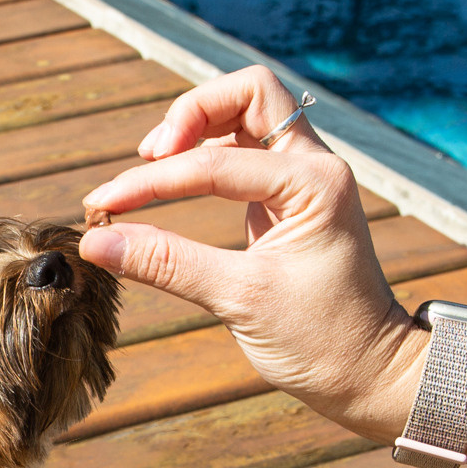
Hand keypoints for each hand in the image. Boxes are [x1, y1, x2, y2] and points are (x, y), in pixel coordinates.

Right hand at [78, 66, 427, 442]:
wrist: (369, 374)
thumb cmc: (320, 342)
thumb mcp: (240, 300)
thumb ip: (168, 263)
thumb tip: (97, 242)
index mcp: (314, 184)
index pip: (215, 162)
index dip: (152, 182)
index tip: (105, 207)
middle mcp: (314, 167)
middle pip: (248, 93)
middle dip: (191, 113)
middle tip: (148, 156)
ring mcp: (304, 179)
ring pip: (246, 116)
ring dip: (195, 130)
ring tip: (151, 167)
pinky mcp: (289, 200)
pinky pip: (244, 154)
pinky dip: (204, 158)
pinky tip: (174, 186)